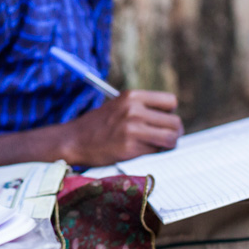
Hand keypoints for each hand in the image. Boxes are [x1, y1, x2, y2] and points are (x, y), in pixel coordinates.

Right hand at [58, 89, 182, 165]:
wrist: (73, 140)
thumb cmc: (97, 125)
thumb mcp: (119, 106)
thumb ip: (142, 109)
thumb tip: (171, 121)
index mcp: (132, 96)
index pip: (171, 101)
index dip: (170, 113)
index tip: (163, 121)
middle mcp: (134, 109)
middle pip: (175, 121)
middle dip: (173, 132)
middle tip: (165, 139)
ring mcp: (132, 128)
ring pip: (171, 137)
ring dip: (169, 144)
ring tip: (158, 146)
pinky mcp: (130, 147)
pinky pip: (156, 150)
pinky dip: (155, 153)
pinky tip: (142, 151)